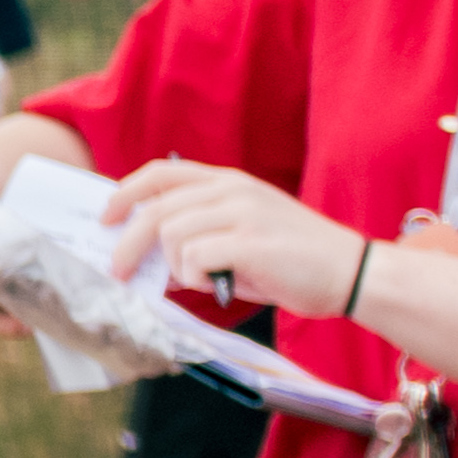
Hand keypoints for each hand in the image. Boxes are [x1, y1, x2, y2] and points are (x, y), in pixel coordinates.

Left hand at [93, 156, 345, 318]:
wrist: (352, 273)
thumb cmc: (293, 262)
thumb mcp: (240, 238)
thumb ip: (197, 238)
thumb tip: (145, 259)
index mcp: (230, 182)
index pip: (162, 173)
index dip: (125, 193)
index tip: (105, 218)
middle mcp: (233, 190)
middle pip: (154, 208)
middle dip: (126, 243)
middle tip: (117, 271)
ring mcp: (243, 213)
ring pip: (170, 235)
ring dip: (172, 267)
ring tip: (200, 280)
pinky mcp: (250, 242)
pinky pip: (193, 259)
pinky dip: (194, 279)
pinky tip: (216, 285)